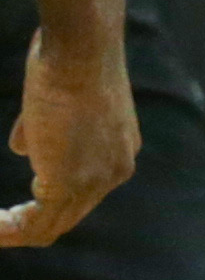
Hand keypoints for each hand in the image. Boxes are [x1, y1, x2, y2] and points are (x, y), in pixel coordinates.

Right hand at [0, 25, 136, 247]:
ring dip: (15, 231)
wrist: (80, 49)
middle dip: (29, 222)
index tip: (15, 209)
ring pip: (51, 226)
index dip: (46, 203)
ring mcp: (95, 180)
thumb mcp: (59, 103)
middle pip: (70, 216)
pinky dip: (8, 230)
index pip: (84, 195)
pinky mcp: (68, 182)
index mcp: (119, 151)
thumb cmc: (68, 62)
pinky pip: (35, 224)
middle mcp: (116, 170)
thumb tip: (23, 147)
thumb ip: (44, 132)